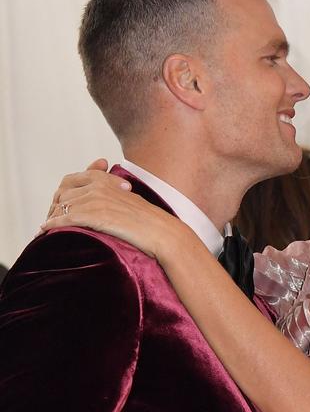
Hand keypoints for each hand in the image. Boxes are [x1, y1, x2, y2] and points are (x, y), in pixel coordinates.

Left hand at [41, 159, 198, 262]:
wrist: (160, 232)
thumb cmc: (149, 221)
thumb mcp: (129, 200)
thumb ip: (113, 194)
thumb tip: (101, 203)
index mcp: (107, 180)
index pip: (73, 179)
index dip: (63, 192)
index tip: (58, 204)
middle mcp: (99, 186)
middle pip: (63, 192)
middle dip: (53, 206)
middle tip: (50, 219)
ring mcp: (96, 200)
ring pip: (62, 205)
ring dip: (51, 217)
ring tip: (46, 228)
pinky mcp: (94, 215)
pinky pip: (64, 218)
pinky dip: (51, 225)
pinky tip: (45, 232)